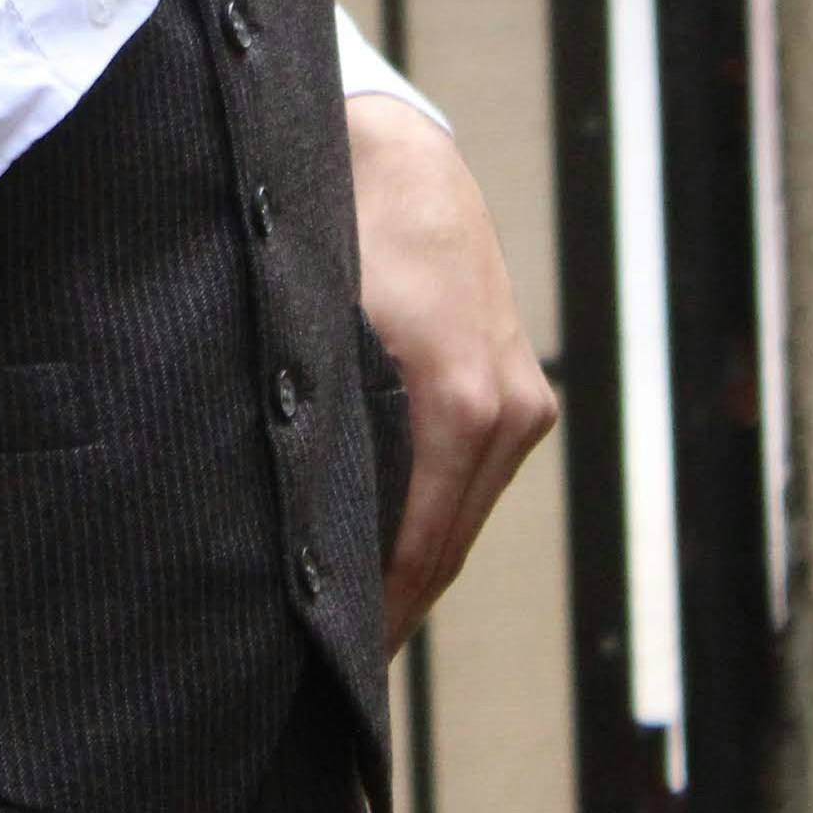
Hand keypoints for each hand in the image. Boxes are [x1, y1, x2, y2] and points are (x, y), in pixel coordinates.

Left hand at [349, 94, 555, 652]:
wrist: (396, 149)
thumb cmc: (340, 229)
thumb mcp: (315, 330)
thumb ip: (317, 430)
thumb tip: (289, 532)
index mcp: (461, 402)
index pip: (418, 550)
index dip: (376, 614)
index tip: (331, 663)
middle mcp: (508, 410)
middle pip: (447, 546)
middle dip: (393, 604)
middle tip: (329, 661)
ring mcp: (523, 399)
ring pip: (463, 516)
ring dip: (415, 564)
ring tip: (352, 615)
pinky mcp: (520, 387)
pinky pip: (475, 478)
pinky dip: (436, 515)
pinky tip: (388, 548)